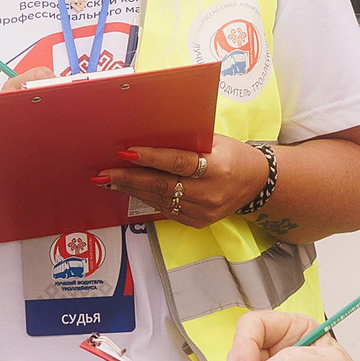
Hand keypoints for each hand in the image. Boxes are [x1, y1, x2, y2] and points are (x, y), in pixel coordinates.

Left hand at [97, 133, 265, 226]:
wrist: (256, 182)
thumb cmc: (232, 155)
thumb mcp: (214, 142)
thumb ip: (185, 143)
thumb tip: (146, 138)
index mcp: (217, 167)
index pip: (178, 163)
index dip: (150, 158)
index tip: (125, 152)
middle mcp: (210, 193)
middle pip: (162, 185)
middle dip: (129, 178)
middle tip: (104, 172)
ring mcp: (203, 211)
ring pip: (159, 199)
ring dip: (131, 189)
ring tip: (109, 180)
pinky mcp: (197, 222)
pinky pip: (165, 209)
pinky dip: (145, 198)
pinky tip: (130, 189)